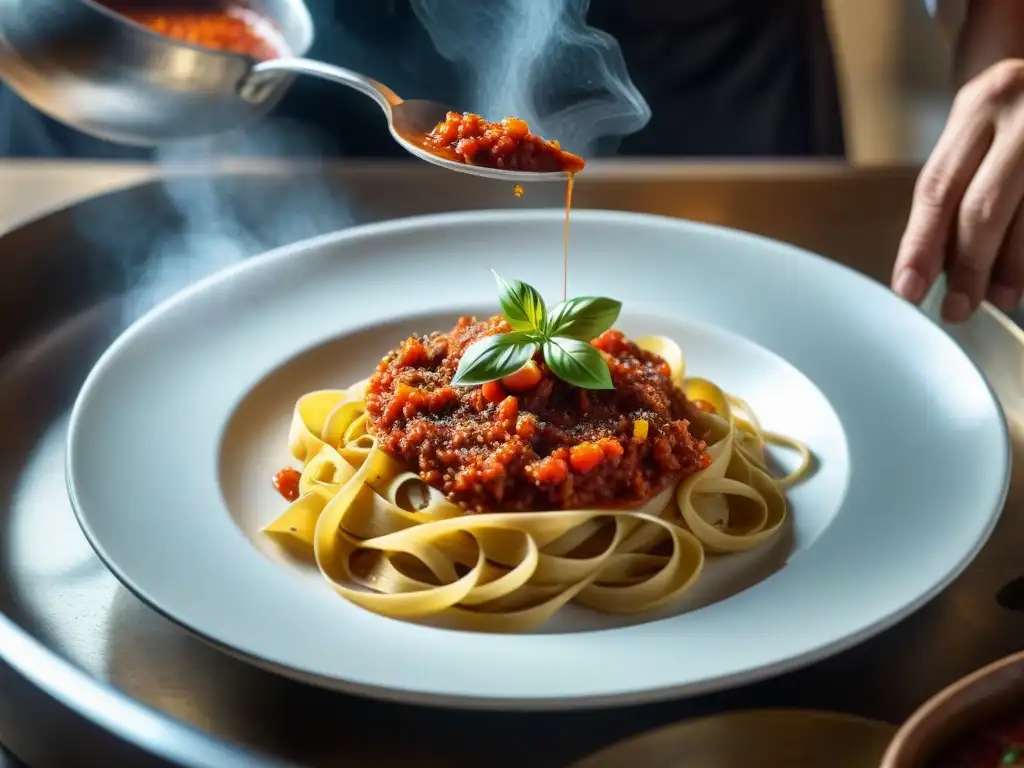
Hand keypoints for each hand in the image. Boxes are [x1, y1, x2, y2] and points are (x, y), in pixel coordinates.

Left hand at [893, 58, 1023, 321]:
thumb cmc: (1017, 108)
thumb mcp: (981, 124)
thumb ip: (958, 185)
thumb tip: (938, 265)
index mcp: (981, 103)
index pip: (938, 188)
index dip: (920, 246)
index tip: (908, 290)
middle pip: (984, 208)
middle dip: (968, 268)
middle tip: (957, 309)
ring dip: (1013, 267)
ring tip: (999, 298)